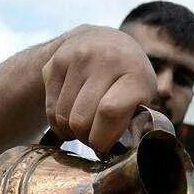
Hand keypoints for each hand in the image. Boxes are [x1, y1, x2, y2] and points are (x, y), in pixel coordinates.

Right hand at [42, 25, 156, 153]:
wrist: (101, 39)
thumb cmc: (127, 77)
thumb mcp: (142, 93)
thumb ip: (133, 120)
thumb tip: (112, 154)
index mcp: (135, 73)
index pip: (110, 112)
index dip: (103, 138)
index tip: (103, 147)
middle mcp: (106, 60)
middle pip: (82, 119)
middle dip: (85, 138)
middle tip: (92, 139)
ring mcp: (77, 58)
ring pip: (63, 116)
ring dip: (70, 131)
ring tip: (82, 128)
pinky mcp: (55, 63)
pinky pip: (51, 109)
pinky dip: (57, 122)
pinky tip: (69, 117)